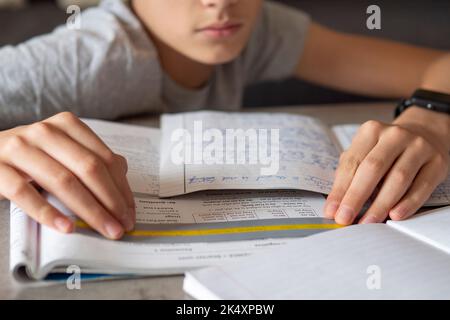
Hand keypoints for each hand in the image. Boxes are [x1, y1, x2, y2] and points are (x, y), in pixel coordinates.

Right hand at [0, 112, 134, 238]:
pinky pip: (24, 192)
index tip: (130, 213)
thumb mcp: (62, 150)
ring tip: (105, 230)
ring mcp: (19, 147)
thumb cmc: (32, 156)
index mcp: (67, 125)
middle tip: (123, 226)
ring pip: (63, 181)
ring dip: (89, 210)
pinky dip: (48, 212)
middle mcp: (45, 132)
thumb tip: (123, 178)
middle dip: (111, 201)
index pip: (105, 159)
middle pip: (89, 168)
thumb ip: (91, 158)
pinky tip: (67, 227)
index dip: (122, 188)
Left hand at [324, 108, 449, 224]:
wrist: (424, 134)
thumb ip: (349, 175)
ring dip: (380, 204)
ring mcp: (418, 147)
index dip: (340, 189)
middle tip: (346, 218)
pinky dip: (408, 203)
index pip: (352, 163)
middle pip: (372, 169)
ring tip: (368, 222)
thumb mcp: (364, 152)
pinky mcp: (437, 162)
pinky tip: (395, 215)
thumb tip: (335, 206)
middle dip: (356, 197)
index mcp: (371, 131)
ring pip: (398, 179)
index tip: (331, 211)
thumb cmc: (386, 150)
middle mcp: (395, 136)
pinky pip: (421, 186)